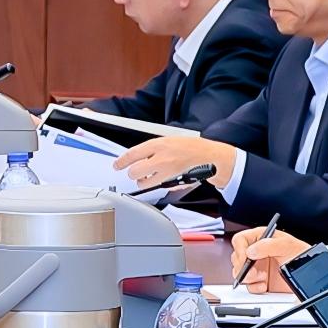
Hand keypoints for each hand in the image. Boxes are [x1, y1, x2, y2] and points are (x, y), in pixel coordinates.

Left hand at [118, 129, 233, 190]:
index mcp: (159, 144)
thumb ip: (154, 148)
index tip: (117, 165)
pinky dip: (157, 185)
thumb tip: (138, 156)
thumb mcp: (170, 140)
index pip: (133, 153)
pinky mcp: (172, 182)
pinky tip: (163, 179)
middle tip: (135, 173)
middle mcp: (161, 158)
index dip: (122, 161)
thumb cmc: (192, 148)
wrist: (210, 157)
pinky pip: (157, 187)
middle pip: (135, 171)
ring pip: (144, 183)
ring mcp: (167, 172)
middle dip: (133, 174)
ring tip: (149, 178)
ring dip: (144, 182)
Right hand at [229, 224, 306, 292]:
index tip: (246, 259)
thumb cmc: (302, 255)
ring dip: (248, 277)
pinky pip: (248, 286)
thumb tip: (251, 250)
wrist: (312, 274)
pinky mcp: (260, 281)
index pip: (240, 240)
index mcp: (261, 238)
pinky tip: (264, 286)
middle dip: (243, 266)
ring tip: (260, 278)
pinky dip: (254, 288)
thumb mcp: (287, 246)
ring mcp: (257, 267)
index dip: (240, 249)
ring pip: (240, 272)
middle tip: (253, 271)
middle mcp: (257, 252)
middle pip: (237, 258)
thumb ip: (268, 245)